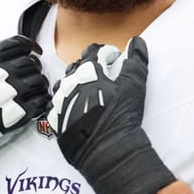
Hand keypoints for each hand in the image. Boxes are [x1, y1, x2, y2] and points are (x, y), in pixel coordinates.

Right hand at [0, 25, 50, 150]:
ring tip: (37, 85)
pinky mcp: (16, 114)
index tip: (34, 49)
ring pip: (38, 81)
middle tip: (34, 69)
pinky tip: (39, 99)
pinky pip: (40, 102)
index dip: (29, 44)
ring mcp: (10, 94)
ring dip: (41, 82)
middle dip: (35, 65)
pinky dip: (43, 99)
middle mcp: (2, 74)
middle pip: (30, 62)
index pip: (17, 44)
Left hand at [47, 37, 175, 193]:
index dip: (105, 52)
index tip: (113, 57)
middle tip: (102, 72)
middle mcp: (70, 85)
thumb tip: (136, 41)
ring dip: (74, 83)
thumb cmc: (122, 117)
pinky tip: (75, 108)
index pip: (93, 52)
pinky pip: (57, 106)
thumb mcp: (133, 87)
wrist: (107, 153)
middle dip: (88, 66)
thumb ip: (135, 61)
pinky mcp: (56, 122)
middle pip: (75, 67)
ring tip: (86, 89)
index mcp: (88, 73)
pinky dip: (66, 103)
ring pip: (63, 85)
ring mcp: (61, 103)